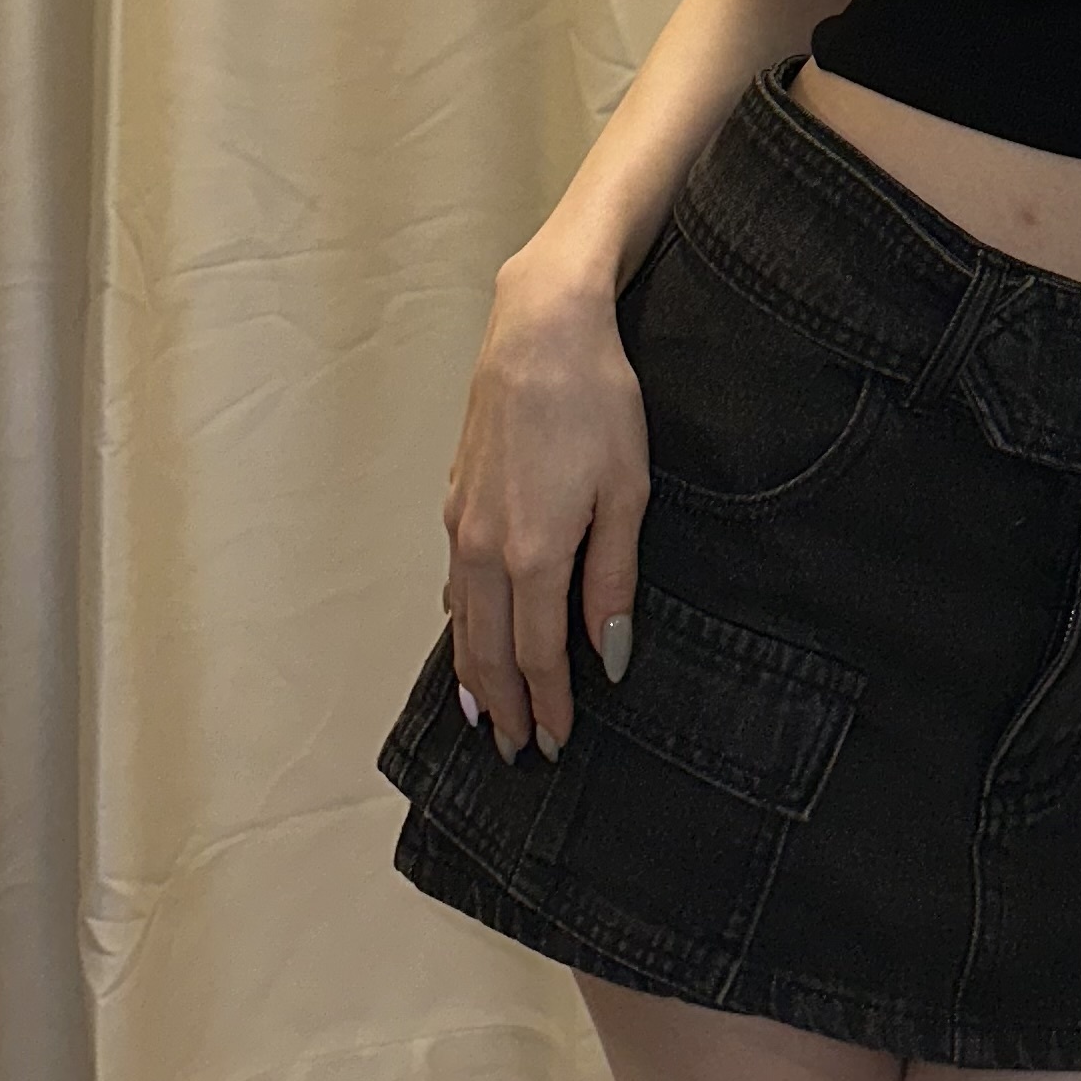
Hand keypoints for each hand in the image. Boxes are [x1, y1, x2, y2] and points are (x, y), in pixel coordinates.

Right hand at [440, 248, 651, 767]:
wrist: (541, 329)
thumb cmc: (596, 402)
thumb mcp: (627, 492)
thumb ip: (613, 580)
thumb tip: (607, 654)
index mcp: (533, 555)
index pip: (535, 655)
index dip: (547, 704)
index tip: (554, 744)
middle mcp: (485, 549)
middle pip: (488, 650)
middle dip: (503, 706)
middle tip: (517, 751)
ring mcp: (463, 522)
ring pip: (462, 620)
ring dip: (474, 673)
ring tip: (486, 714)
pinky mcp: (456, 497)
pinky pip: (454, 580)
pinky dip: (459, 621)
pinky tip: (464, 630)